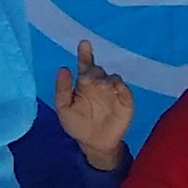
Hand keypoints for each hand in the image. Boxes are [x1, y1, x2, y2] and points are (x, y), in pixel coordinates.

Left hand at [51, 40, 132, 169]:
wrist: (95, 144)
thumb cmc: (77, 125)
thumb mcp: (64, 109)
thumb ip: (62, 90)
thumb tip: (63, 68)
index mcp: (84, 83)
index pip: (85, 64)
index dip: (85, 53)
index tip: (84, 43)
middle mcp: (99, 84)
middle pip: (98, 70)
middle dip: (94, 71)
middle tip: (88, 79)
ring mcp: (113, 91)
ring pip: (112, 78)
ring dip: (106, 80)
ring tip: (101, 86)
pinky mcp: (125, 101)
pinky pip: (124, 90)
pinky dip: (121, 87)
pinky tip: (115, 88)